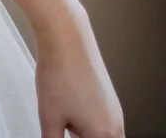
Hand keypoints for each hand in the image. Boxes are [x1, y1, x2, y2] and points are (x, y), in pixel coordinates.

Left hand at [35, 13, 124, 137]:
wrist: (68, 37)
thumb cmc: (59, 74)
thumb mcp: (49, 118)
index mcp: (105, 136)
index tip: (65, 137)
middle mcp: (116, 125)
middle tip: (64, 131)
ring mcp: (114, 111)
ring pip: (102, 137)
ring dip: (84, 136)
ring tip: (63, 124)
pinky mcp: (107, 99)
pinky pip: (102, 125)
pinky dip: (88, 130)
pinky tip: (69, 119)